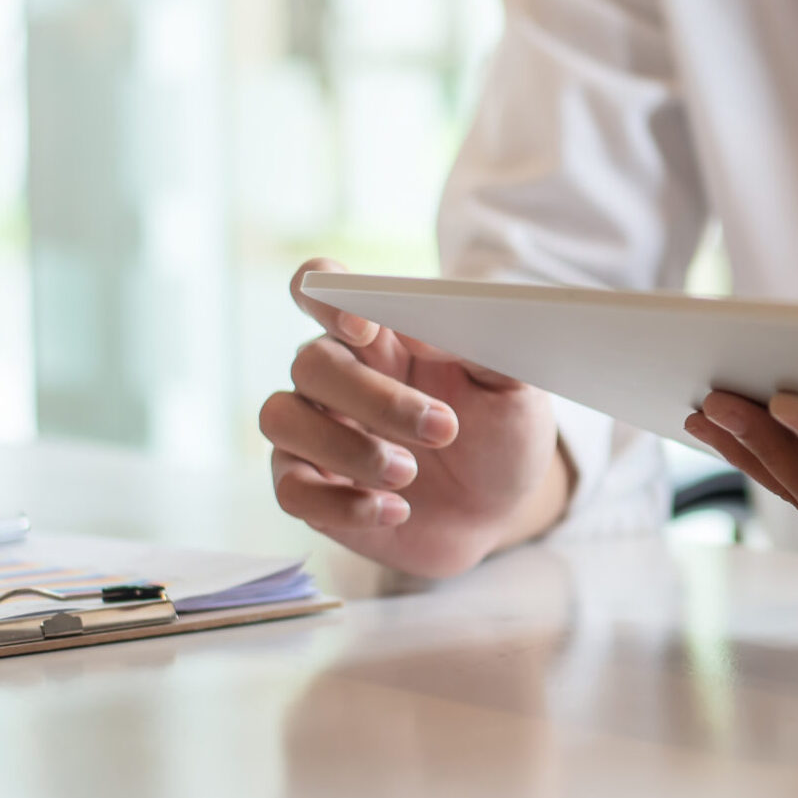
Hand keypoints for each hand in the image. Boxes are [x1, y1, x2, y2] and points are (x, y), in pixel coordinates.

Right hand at [260, 260, 568, 577]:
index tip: (363, 328)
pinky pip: (290, 490)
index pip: (320, 286)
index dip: (325, 298)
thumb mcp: (515, 387)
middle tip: (443, 429)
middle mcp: (336, 375)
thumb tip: (419, 327)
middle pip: (310, 363)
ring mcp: (316, 432)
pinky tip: (394, 510)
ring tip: (408, 474)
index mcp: (378, 332)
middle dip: (374, 398)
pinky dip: (340, 504)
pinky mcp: (311, 490)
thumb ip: (478, 346)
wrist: (500, 509)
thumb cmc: (500, 434)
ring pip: (282, 419)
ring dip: (346, 449)